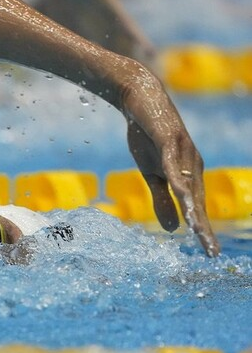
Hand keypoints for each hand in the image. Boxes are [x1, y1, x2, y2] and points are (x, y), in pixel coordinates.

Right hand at [124, 86, 219, 255]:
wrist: (141, 99)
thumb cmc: (148, 137)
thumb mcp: (152, 174)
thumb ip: (162, 200)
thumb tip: (173, 229)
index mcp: (188, 174)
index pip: (196, 208)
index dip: (203, 230)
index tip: (210, 253)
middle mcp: (192, 164)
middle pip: (198, 201)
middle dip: (204, 227)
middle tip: (211, 252)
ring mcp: (182, 152)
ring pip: (188, 186)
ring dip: (193, 209)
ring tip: (196, 230)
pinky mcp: (168, 140)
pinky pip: (172, 164)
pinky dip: (177, 181)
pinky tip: (179, 195)